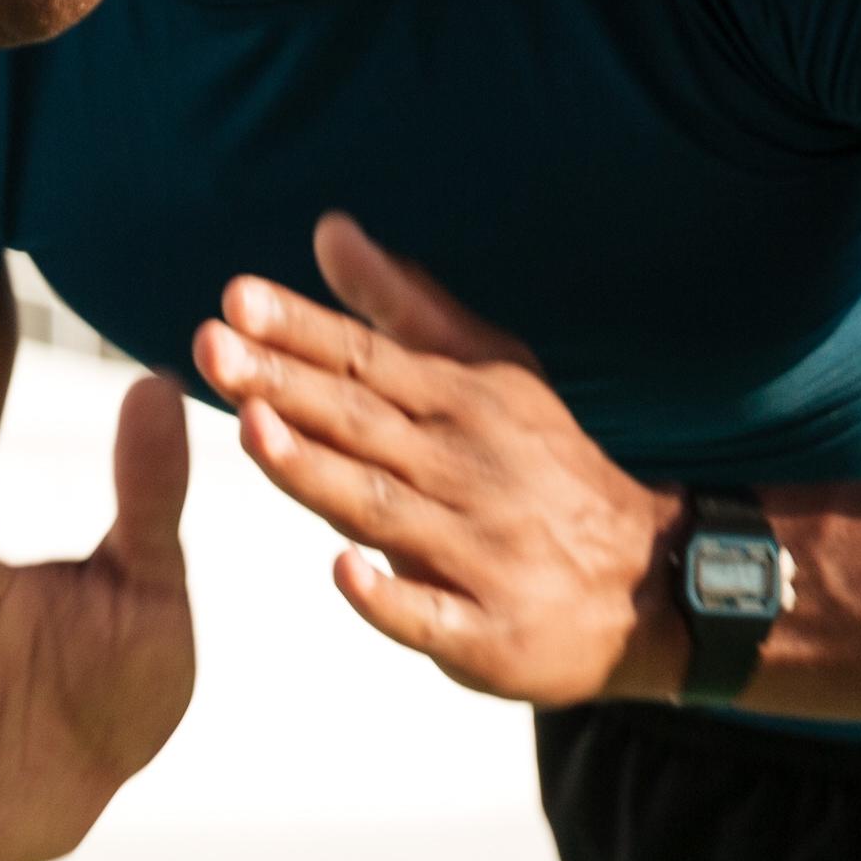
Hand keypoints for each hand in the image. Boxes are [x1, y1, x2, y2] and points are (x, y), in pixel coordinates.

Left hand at [197, 214, 678, 704]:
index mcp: (460, 403)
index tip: (234, 297)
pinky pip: (430, 613)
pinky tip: (345, 570)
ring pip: (382, 507)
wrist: (647, 580)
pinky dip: (390, 595)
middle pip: (360, 423)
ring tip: (254, 430)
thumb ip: (402, 308)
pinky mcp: (486, 629)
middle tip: (213, 346)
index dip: (300, 328)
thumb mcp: (490, 373)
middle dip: (285, 384)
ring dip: (316, 471)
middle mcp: (464, 470)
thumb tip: (329, 231)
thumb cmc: (543, 468)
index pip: (366, 359)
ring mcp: (475, 552)